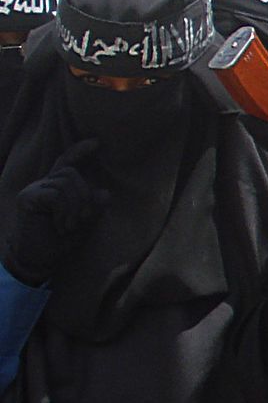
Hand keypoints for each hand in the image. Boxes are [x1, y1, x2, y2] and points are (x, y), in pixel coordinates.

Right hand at [4, 140, 106, 284]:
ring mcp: (33, 189)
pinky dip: (64, 211)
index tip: (97, 142)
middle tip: (80, 221)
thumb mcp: (84, 223)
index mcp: (57, 187)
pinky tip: (61, 226)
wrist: (38, 259)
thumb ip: (94, 207)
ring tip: (68, 226)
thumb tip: (105, 192)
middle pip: (71, 173)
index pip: (67, 162)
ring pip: (65, 183)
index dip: (80, 151)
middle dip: (84, 197)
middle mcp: (43, 184)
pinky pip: (56, 195)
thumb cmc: (60, 241)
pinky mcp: (27, 198)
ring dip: (75, 208)